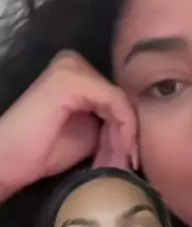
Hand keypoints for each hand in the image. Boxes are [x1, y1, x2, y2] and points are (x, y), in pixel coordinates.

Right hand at [0, 51, 137, 201]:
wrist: (7, 161)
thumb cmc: (41, 151)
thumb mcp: (89, 136)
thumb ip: (112, 126)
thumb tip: (143, 134)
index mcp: (79, 74)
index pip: (119, 96)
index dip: (131, 128)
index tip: (134, 158)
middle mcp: (75, 63)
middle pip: (122, 97)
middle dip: (130, 133)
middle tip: (132, 163)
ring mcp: (72, 67)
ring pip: (121, 100)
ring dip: (128, 134)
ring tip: (126, 161)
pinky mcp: (71, 79)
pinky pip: (114, 100)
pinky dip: (124, 127)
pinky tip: (123, 149)